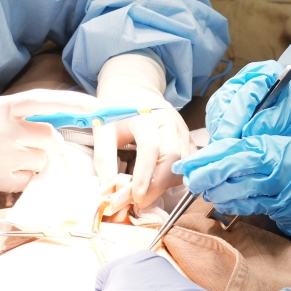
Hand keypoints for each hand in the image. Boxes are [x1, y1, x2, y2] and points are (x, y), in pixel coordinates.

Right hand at [0, 92, 75, 196]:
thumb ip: (21, 114)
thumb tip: (63, 119)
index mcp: (0, 107)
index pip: (43, 100)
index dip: (72, 101)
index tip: (96, 106)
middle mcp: (0, 129)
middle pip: (48, 138)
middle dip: (50, 146)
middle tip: (37, 148)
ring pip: (40, 162)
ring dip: (35, 164)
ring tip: (9, 159)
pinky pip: (27, 181)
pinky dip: (24, 179)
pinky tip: (3, 172)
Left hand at [97, 55, 193, 210]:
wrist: (133, 88)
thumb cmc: (116, 110)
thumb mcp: (102, 130)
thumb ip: (104, 160)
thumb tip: (107, 192)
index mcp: (145, 115)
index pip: (150, 147)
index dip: (144, 174)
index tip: (135, 197)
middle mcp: (169, 121)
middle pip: (173, 157)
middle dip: (158, 185)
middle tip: (138, 202)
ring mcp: (182, 129)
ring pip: (183, 163)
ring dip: (166, 183)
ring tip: (144, 193)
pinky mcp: (188, 138)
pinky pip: (187, 163)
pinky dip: (174, 178)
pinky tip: (157, 183)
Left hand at [177, 136, 290, 259]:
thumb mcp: (276, 149)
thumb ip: (248, 150)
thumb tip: (213, 155)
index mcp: (269, 144)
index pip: (230, 148)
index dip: (205, 157)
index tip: (186, 165)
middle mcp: (273, 162)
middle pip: (230, 167)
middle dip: (206, 175)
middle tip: (189, 182)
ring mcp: (277, 185)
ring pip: (237, 188)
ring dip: (217, 193)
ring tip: (205, 194)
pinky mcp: (280, 206)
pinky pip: (250, 205)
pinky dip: (233, 205)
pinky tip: (223, 204)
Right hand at [203, 62, 290, 145]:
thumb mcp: (290, 116)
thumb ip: (270, 121)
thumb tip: (246, 133)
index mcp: (264, 73)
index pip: (244, 95)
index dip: (235, 119)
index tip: (229, 139)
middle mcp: (245, 78)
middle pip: (224, 100)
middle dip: (222, 126)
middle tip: (222, 148)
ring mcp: (234, 90)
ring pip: (217, 109)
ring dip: (218, 129)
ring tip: (223, 148)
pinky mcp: (227, 103)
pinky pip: (216, 117)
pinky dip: (219, 131)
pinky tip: (224, 143)